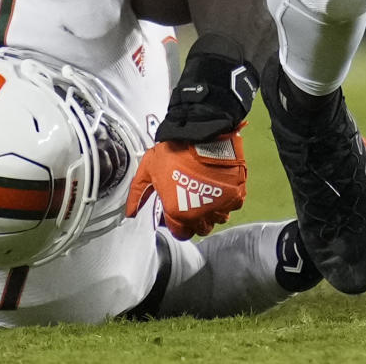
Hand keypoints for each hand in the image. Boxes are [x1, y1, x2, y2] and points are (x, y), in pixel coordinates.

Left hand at [124, 130, 246, 239]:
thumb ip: (138, 193)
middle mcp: (200, 216)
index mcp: (178, 213)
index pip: (180, 233)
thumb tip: (131, 212)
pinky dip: (226, 200)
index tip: (177, 210)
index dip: (177, 223)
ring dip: (212, 211)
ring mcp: (220, 206)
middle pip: (200, 229)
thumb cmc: (173, 151)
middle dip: (195, 219)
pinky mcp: (235, 195)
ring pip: (217, 219)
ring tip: (206, 194)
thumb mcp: (148, 169)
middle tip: (192, 201)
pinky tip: (218, 187)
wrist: (201, 133)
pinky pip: (231, 206)